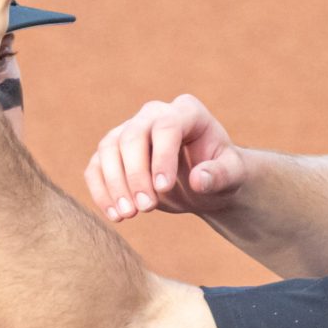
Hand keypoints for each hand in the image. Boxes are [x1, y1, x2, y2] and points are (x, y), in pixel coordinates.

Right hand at [83, 95, 249, 221]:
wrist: (201, 183)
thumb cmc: (220, 174)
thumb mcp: (232, 176)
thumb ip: (220, 175)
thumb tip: (198, 179)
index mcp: (186, 112)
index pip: (167, 127)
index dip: (162, 156)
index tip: (163, 188)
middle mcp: (154, 115)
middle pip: (132, 136)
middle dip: (135, 174)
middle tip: (146, 208)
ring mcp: (129, 131)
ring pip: (108, 148)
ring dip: (114, 184)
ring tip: (128, 215)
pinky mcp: (112, 152)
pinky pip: (96, 166)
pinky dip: (101, 191)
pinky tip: (115, 215)